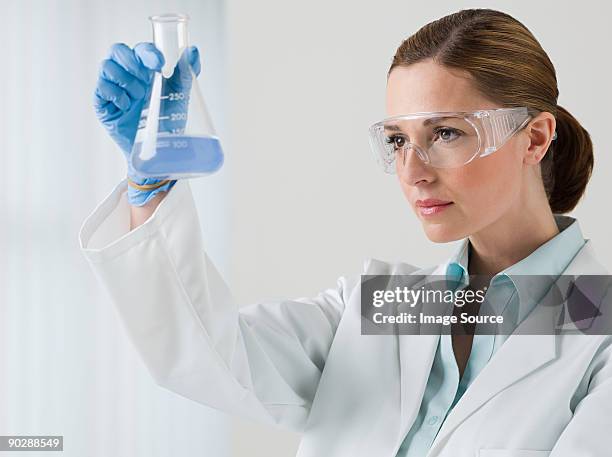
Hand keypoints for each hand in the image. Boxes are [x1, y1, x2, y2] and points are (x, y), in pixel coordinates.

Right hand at [93, 42, 200, 205]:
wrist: (158, 153)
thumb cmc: (168, 123)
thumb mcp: (179, 97)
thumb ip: (186, 73)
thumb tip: (193, 51)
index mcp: (145, 71)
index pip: (140, 50)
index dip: (147, 51)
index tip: (160, 63)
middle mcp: (127, 76)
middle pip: (118, 51)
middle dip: (133, 62)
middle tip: (147, 78)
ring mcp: (113, 89)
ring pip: (107, 66)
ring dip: (125, 79)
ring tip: (139, 96)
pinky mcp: (103, 104)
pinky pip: (101, 88)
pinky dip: (115, 94)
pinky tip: (127, 105)